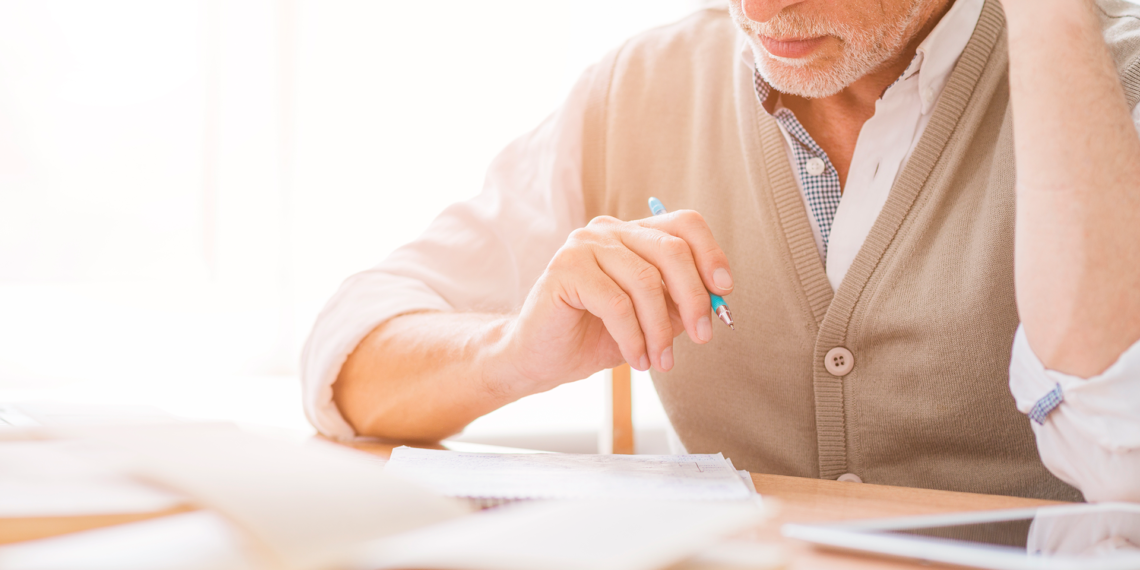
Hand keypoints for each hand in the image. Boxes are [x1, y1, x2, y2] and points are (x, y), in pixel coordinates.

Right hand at [490, 211, 734, 393]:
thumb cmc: (596, 335)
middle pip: (671, 250)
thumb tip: (717, 300)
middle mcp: (609, 230)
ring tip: (660, 361)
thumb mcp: (651, 319)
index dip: (711, 254)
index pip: (684, 224)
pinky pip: (615, 303)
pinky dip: (633, 337)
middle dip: (693, 298)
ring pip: (644, 281)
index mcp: (633, 234)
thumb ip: (680, 303)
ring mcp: (584, 245)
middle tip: (703, 336)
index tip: (723, 290)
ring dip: (659, 330)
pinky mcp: (565, 268)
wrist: (542, 357)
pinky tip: (636, 359)